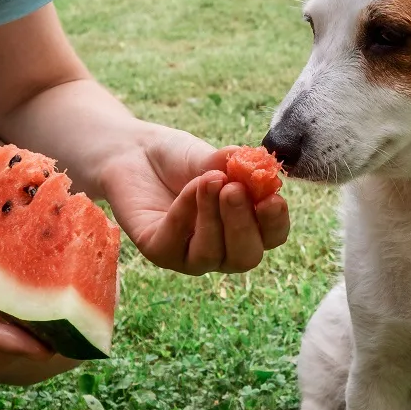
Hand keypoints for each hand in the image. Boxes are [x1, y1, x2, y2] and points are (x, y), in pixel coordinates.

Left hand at [101, 126, 289, 275]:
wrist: (134, 153)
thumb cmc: (181, 159)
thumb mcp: (213, 158)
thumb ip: (234, 166)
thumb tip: (258, 163)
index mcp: (246, 227)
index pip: (272, 237)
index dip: (276, 223)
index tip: (273, 199)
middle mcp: (222, 249)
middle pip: (246, 257)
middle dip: (243, 224)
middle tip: (234, 190)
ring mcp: (189, 256)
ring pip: (211, 255)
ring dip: (212, 216)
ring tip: (208, 180)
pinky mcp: (159, 252)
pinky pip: (175, 244)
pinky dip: (184, 214)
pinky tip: (188, 188)